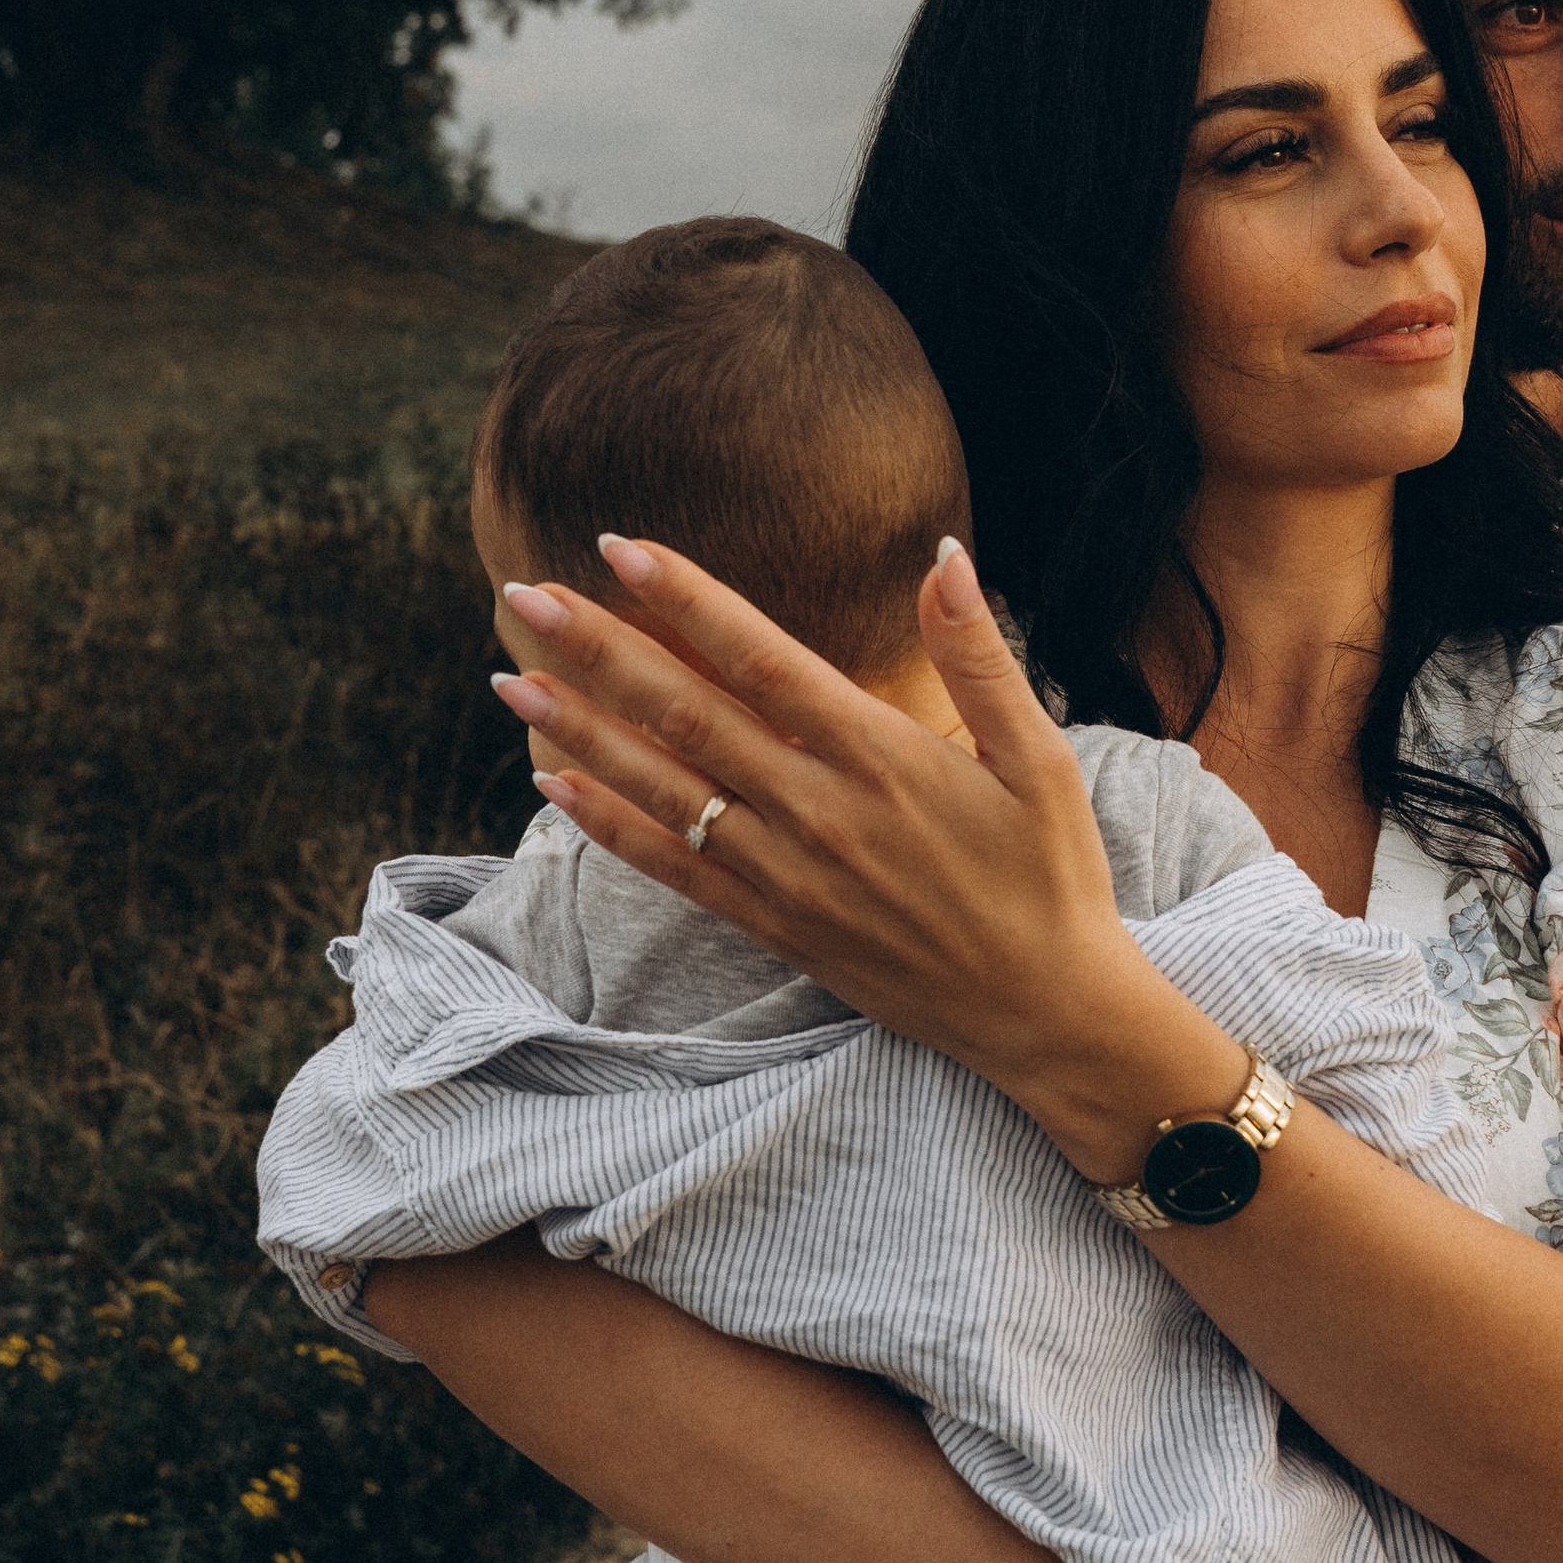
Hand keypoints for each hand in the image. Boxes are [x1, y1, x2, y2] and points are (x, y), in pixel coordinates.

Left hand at [485, 538, 1163, 1112]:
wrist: (1046, 1014)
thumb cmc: (1051, 876)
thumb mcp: (1043, 758)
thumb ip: (980, 656)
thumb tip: (944, 554)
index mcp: (882, 756)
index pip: (759, 657)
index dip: (685, 600)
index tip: (619, 548)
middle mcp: (820, 811)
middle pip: (686, 714)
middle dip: (598, 650)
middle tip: (523, 594)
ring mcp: (789, 875)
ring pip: (664, 790)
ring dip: (581, 731)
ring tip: (511, 680)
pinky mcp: (776, 928)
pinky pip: (674, 870)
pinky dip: (609, 828)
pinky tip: (555, 787)